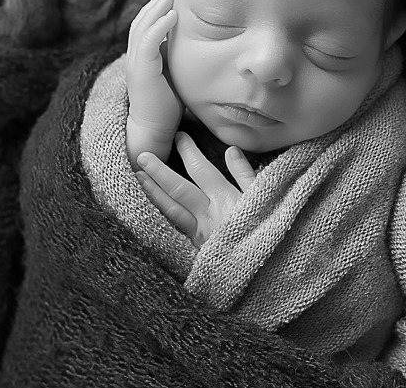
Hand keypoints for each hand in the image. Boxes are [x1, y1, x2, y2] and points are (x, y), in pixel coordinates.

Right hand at [125, 0, 181, 163]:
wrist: (154, 128)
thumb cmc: (167, 103)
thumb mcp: (174, 72)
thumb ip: (176, 56)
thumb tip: (195, 41)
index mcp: (141, 56)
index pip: (144, 24)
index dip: (155, 8)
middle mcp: (134, 56)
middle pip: (141, 20)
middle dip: (155, 2)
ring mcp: (136, 63)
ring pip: (142, 26)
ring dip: (156, 8)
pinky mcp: (142, 71)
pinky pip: (148, 42)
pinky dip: (159, 26)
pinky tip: (172, 15)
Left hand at [134, 132, 256, 247]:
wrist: (264, 269)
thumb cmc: (268, 231)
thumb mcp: (265, 199)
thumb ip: (246, 174)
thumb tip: (231, 150)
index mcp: (226, 199)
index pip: (201, 170)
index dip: (188, 151)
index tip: (179, 136)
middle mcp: (208, 215)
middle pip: (178, 188)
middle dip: (159, 170)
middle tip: (142, 154)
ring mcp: (199, 233)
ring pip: (171, 209)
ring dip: (153, 192)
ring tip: (137, 177)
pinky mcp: (196, 247)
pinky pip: (174, 227)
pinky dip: (161, 214)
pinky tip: (150, 207)